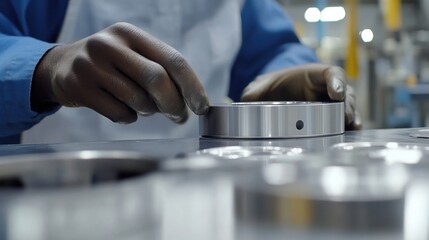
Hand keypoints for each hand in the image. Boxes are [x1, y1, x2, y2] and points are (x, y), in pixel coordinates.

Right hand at [31, 22, 208, 123]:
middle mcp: (110, 45)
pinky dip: (129, 118)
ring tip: (144, 107)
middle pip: (157, 80)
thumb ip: (160, 70)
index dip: (192, 86)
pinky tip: (124, 109)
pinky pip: (119, 114)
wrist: (63, 66)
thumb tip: (192, 100)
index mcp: (130, 34)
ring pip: (138, 100)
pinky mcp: (80, 88)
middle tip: (180, 116)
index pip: (173, 59)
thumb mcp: (132, 54)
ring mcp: (91, 66)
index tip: (202, 106)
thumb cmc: (110, 64)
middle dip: (174, 104)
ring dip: (149, 111)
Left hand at [241, 64, 361, 129]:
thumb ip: (254, 92)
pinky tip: (349, 137)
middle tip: (343, 116)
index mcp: (314, 74)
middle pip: (346, 93)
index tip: (336, 93)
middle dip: (346, 105)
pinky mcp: (333, 119)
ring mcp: (333, 104)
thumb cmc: (273, 87)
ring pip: (350, 108)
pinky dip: (350, 130)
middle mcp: (328, 88)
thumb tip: (244, 101)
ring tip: (348, 128)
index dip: (336, 82)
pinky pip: (346, 123)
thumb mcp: (261, 87)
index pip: (332, 73)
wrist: (277, 96)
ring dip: (351, 118)